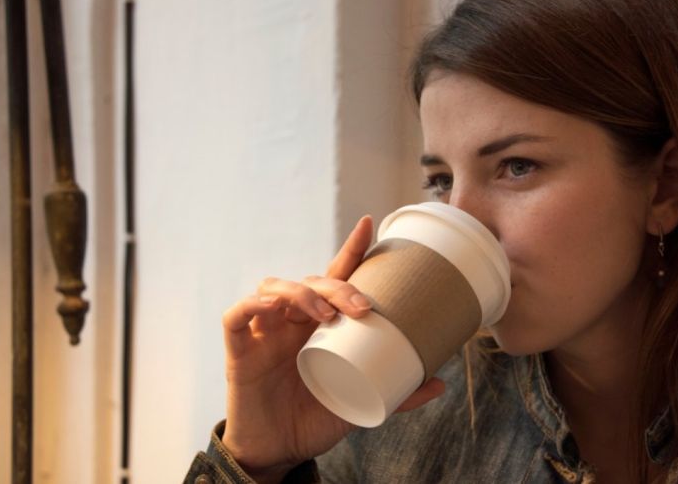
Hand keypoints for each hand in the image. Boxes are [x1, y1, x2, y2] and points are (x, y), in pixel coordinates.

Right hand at [220, 216, 445, 481]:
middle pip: (310, 282)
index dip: (350, 251)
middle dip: (336, 285)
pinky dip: (251, 304)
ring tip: (324, 315)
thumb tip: (441, 384)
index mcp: (319, 326)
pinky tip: (270, 306)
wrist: (278, 453)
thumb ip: (397, 395)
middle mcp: (291, 321)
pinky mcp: (238, 349)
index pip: (334, 277)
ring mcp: (263, 331)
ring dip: (300, 293)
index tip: (369, 225)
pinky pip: (236, 315)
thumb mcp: (360, 404)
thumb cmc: (314, 420)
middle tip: (361, 307)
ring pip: (274, 288)